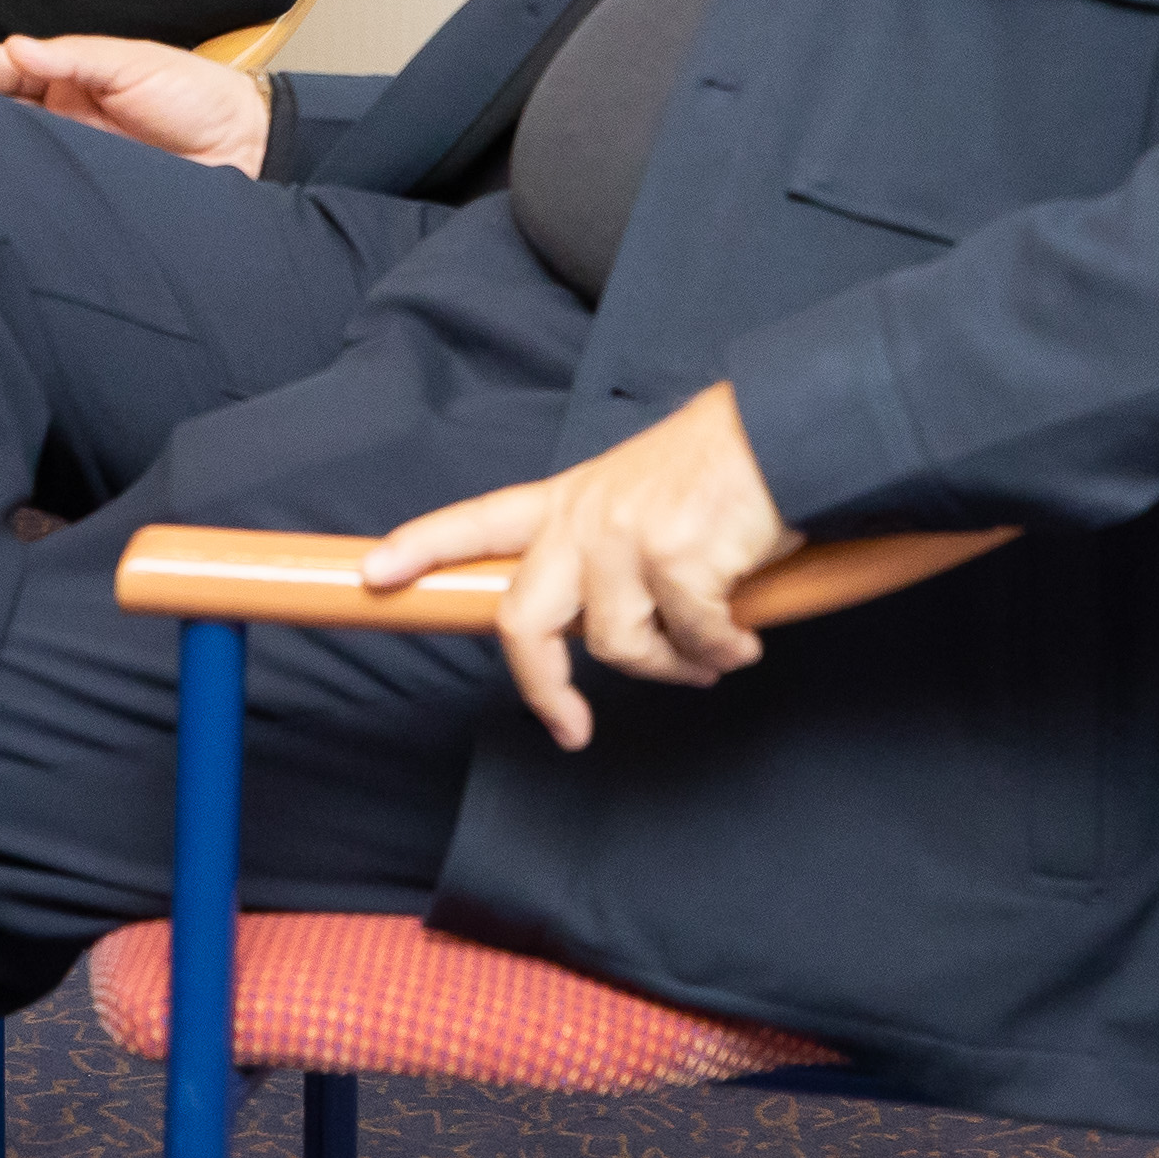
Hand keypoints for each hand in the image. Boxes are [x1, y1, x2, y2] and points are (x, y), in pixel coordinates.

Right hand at [0, 33, 271, 174]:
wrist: (245, 145)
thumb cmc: (194, 93)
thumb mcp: (133, 63)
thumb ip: (74, 56)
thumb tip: (14, 46)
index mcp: (72, 75)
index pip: (11, 69)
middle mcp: (64, 114)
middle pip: (3, 112)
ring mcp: (73, 154)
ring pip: (18, 152)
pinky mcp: (87, 192)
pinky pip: (46, 189)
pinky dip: (25, 188)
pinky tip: (3, 189)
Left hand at [366, 383, 817, 750]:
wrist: (785, 432)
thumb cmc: (721, 469)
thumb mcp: (640, 495)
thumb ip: (604, 552)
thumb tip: (602, 633)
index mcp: (569, 499)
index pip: (477, 521)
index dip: (420, 548)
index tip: (372, 575)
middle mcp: (584, 518)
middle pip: (523, 621)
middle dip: (544, 686)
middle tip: (569, 725)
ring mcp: (625, 538)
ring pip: (618, 647)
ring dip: (673, 666)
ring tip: (712, 653)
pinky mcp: (675, 559)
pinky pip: (691, 643)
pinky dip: (721, 652)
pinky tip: (743, 638)